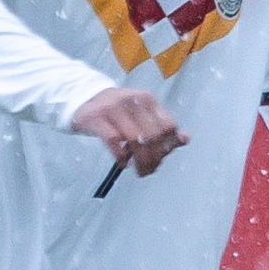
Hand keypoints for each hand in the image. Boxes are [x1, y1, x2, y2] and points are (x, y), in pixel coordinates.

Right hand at [73, 88, 188, 176]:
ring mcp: (113, 107)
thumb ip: (161, 126)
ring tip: (139, 171)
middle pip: (152, 135)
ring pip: (134, 139)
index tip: (161, 158)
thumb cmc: (117, 112)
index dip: (168, 146)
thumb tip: (185, 139)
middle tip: (149, 170)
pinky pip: (113, 141)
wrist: (83, 99)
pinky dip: (121, 157)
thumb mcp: (140, 115)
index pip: (168, 126)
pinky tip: (123, 163)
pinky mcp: (96, 117)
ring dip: (140, 161)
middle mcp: (132, 100)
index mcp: (147, 99)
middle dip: (154, 158)